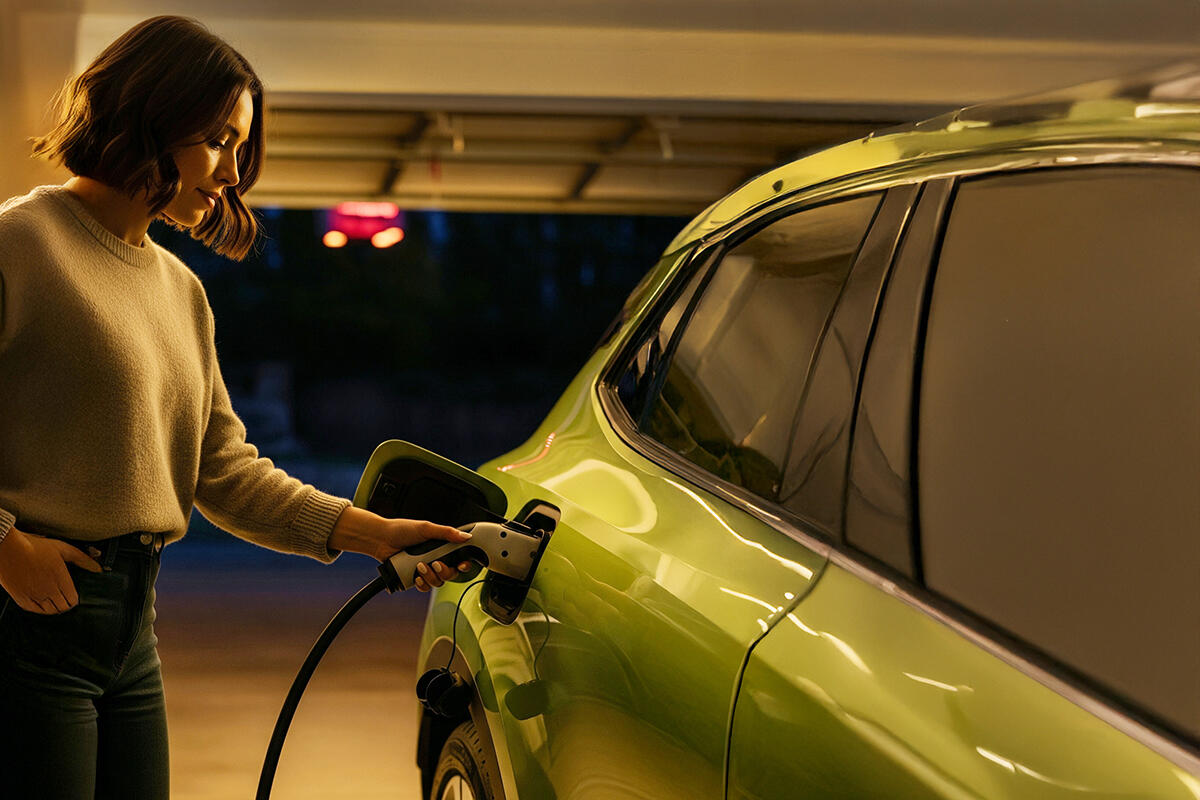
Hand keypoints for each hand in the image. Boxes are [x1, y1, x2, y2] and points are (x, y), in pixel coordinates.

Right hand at [0, 527, 102, 613]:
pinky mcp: (21, 599)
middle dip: (66, 603)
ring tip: (55, 598)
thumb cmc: (35, 547)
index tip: (73, 593)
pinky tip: (43, 601)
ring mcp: (34, 596)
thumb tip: (98, 569)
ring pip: (50, 611)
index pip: (73, 600)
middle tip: (65, 596)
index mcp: (60, 579)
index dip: (74, 597)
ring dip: (55, 606)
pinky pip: (36, 611)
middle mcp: (48, 590)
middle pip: (63, 607)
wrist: (7, 549)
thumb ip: (82, 559)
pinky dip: (41, 608)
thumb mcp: (63, 549)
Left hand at [328, 506, 474, 591]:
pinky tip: (416, 577)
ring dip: (430, 577)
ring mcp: (425, 569)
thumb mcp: (426, 528)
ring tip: (419, 566)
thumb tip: (466, 536)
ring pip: (437, 582)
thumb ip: (447, 533)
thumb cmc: (402, 530)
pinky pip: (424, 587)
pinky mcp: (414, 577)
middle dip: (444, 571)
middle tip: (435, 564)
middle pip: (450, 574)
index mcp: (441, 546)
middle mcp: (435, 558)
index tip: (462, 565)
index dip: (464, 564)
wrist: (381, 540)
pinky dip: (422, 584)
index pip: (459, 558)